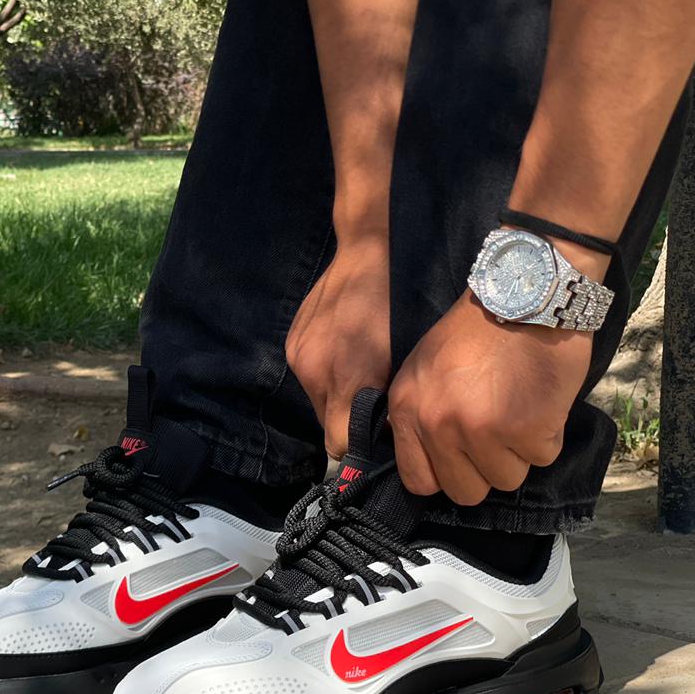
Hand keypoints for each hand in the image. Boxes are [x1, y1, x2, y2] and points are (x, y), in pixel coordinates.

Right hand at [286, 238, 390, 457]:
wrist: (370, 250)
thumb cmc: (398, 305)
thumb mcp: (403, 358)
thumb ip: (388, 402)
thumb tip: (385, 434)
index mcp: (345, 380)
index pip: (339, 443)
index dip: (358, 443)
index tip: (377, 434)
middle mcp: (312, 372)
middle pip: (325, 423)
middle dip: (346, 418)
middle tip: (372, 399)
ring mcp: (298, 355)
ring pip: (316, 399)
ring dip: (335, 395)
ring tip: (359, 372)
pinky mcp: (291, 340)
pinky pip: (307, 375)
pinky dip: (323, 372)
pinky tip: (343, 352)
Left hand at [388, 290, 593, 504]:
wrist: (526, 293)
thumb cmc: (477, 331)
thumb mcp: (423, 369)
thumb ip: (417, 417)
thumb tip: (423, 463)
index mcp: (407, 410)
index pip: (420, 483)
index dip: (446, 474)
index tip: (463, 458)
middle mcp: (438, 425)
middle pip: (466, 491)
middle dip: (486, 469)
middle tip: (499, 432)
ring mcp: (482, 430)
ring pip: (507, 480)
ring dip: (519, 453)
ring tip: (519, 409)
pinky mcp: (526, 428)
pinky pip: (542, 458)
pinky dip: (548, 436)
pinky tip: (540, 401)